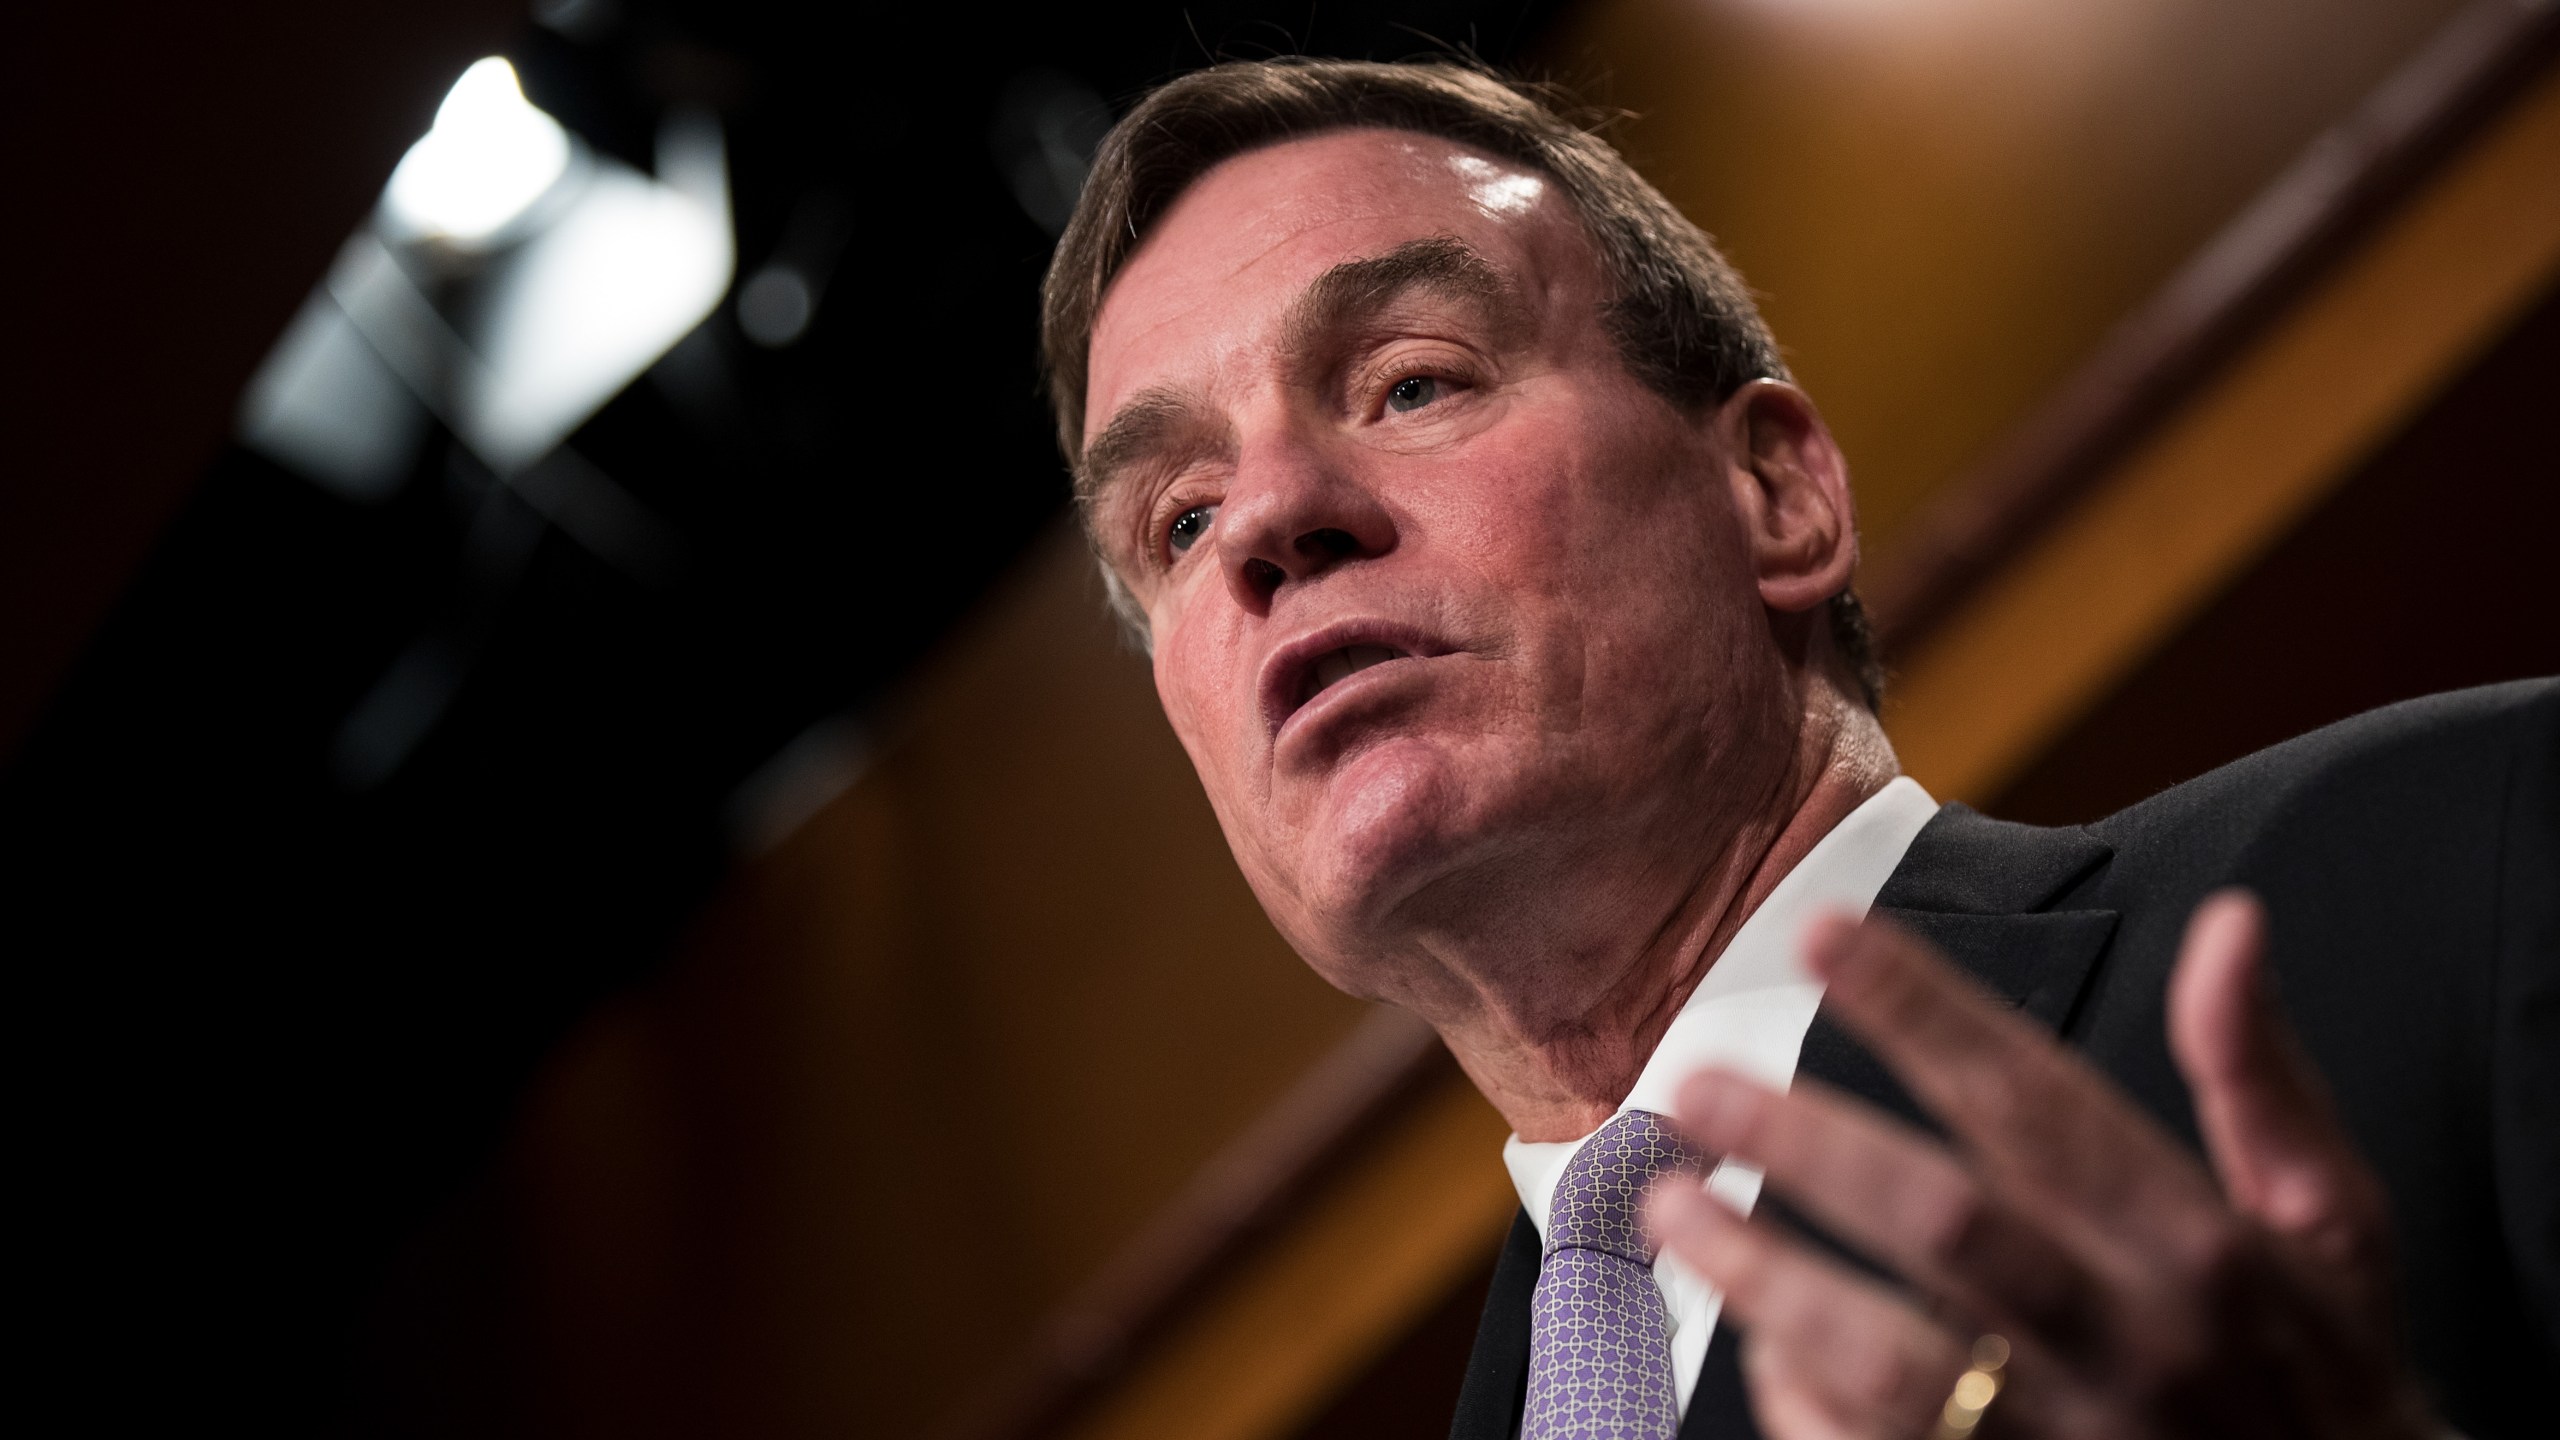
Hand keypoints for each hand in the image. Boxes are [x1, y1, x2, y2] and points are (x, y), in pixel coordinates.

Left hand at [1641, 891, 2435, 1439]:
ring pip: (1890, 1357)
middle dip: (1809, 1144)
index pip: (2040, 1099)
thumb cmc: (2317, 1373)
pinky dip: (1802, 1399)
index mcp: (2201, 1245)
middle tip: (1698, 1082)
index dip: (1925, 1008)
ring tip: (1670, 1203)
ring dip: (1766, 1275)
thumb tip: (2227, 924)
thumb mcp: (2332, 1224)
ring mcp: (2067, 1439)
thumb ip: (2257, 1075)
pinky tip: (1751, 1338)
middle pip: (1947, 1221)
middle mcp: (2131, 1340)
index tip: (1823, 930)